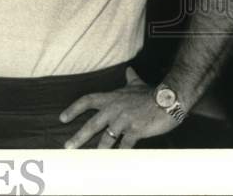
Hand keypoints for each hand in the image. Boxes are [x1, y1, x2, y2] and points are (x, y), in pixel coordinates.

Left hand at [59, 67, 180, 148]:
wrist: (169, 99)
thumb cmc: (152, 93)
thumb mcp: (137, 84)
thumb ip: (130, 79)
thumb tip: (128, 70)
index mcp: (111, 98)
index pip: (87, 101)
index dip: (73, 109)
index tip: (62, 119)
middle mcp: (114, 108)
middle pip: (92, 123)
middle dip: (79, 136)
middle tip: (67, 146)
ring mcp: (125, 120)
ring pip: (107, 137)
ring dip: (98, 149)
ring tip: (90, 159)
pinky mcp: (136, 130)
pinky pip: (125, 144)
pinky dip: (119, 153)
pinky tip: (114, 161)